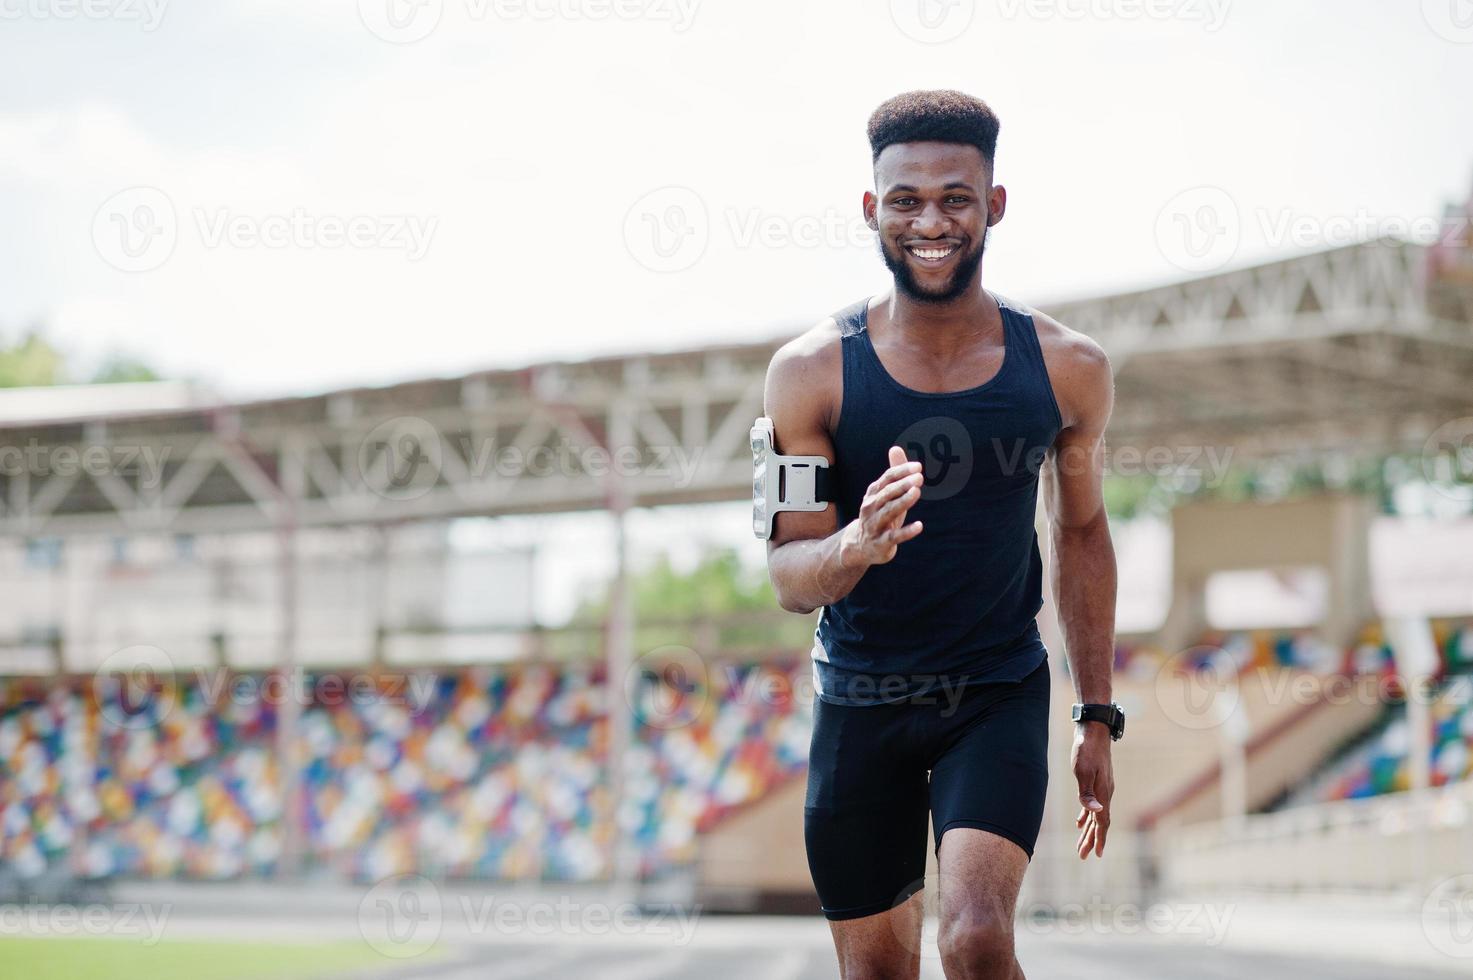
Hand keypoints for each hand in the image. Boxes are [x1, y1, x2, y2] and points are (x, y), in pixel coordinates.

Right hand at [839, 446, 923, 567]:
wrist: (860, 546)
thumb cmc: (878, 516)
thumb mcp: (885, 495)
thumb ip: (894, 473)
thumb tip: (896, 448)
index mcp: (874, 494)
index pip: (887, 479)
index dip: (901, 471)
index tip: (918, 467)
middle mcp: (871, 507)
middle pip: (887, 493)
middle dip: (903, 485)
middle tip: (919, 478)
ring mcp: (875, 525)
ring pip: (889, 511)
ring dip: (903, 501)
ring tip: (917, 493)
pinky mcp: (881, 543)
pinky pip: (894, 537)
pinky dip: (906, 532)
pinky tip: (919, 526)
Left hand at [1072, 722, 1113, 859]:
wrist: (1094, 731)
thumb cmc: (1086, 750)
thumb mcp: (1083, 771)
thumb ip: (1087, 793)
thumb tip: (1095, 813)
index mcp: (1104, 794)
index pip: (1102, 822)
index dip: (1098, 839)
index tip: (1095, 854)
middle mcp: (1106, 794)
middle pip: (1099, 822)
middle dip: (1091, 839)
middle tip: (1083, 856)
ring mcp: (1103, 788)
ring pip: (1096, 815)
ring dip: (1088, 830)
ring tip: (1081, 843)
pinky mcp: (1098, 781)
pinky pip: (1094, 804)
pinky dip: (1087, 815)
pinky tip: (1080, 821)